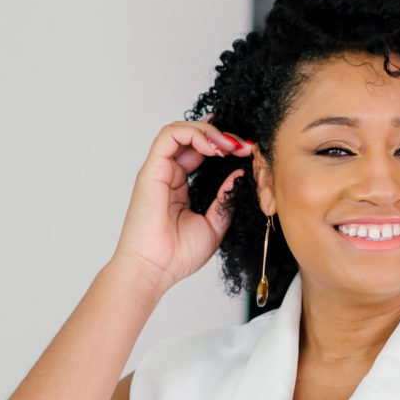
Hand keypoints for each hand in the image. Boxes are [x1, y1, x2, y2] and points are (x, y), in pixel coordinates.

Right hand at [111, 120, 252, 295]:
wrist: (155, 270)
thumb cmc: (177, 255)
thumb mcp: (214, 224)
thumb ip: (224, 197)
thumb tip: (238, 174)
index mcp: (180, 186)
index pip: (200, 151)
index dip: (224, 145)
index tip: (247, 151)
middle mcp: (168, 174)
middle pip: (192, 136)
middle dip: (221, 135)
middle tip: (244, 146)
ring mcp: (158, 170)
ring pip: (180, 129)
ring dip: (208, 131)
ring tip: (229, 146)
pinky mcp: (152, 170)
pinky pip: (169, 136)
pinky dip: (193, 134)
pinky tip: (214, 148)